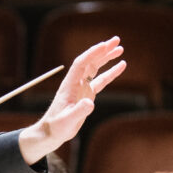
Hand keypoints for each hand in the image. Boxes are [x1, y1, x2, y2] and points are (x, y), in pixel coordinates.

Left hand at [18, 37, 125, 165]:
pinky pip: (100, 80)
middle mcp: (76, 83)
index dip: (92, 54)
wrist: (51, 132)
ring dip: (107, 58)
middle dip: (102, 51)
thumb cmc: (56, 127)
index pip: (81, 64)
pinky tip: (121, 66)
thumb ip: (78, 112)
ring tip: (120, 49)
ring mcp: (82, 88)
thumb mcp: (67, 121)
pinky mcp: (87, 95)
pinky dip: (110, 73)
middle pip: (89, 61)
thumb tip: (90, 103)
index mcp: (69, 85)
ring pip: (95, 68)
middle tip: (116, 40)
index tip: (105, 45)